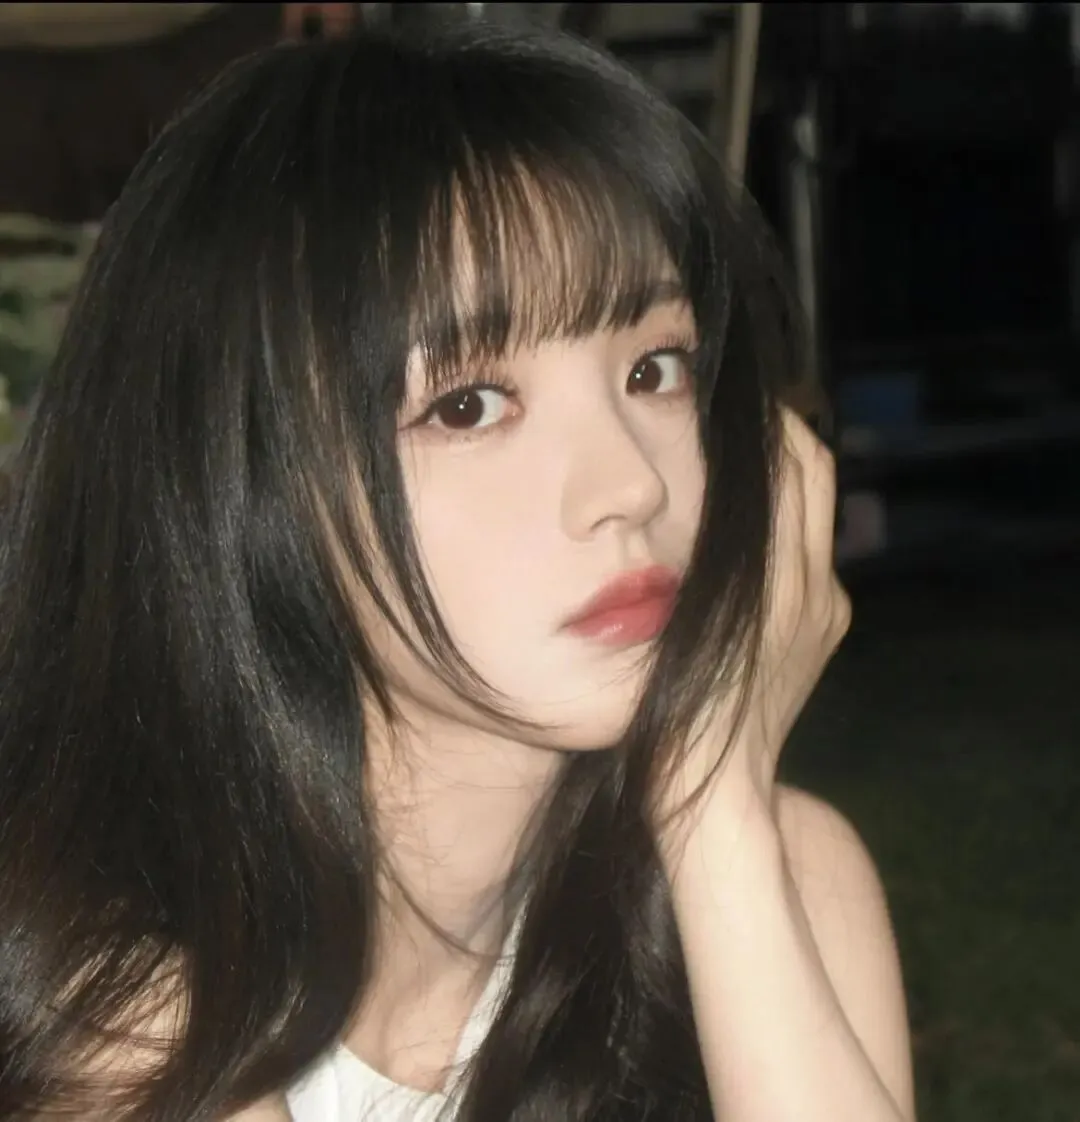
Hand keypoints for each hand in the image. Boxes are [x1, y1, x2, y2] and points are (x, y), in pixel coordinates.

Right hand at [658, 408, 850, 846]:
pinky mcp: (822, 635)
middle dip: (785, 440)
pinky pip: (811, 560)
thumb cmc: (680, 711)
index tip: (736, 400)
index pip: (794, 466)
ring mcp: (825, 613)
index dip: (771, 424)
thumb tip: (723, 478)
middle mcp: (817, 586)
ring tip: (736, 469)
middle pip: (815, 479)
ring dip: (785, 483)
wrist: (717, 793)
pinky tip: (744, 541)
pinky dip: (785, 530)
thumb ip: (711, 547)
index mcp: (781, 576)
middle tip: (740, 420)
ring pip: (815, 518)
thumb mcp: (685, 617)